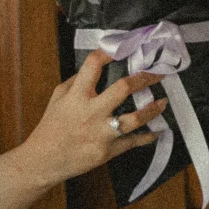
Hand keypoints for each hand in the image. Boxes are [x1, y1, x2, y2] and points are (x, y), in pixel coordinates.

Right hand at [21, 49, 167, 189]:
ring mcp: (101, 133)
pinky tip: (157, 130)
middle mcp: (91, 112)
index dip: (108, 53)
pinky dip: (147, 136)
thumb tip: (97, 68)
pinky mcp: (107, 151)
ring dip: (153, 109)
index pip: (93, 65)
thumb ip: (77, 81)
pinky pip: (133, 142)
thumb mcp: (58, 97)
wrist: (44, 160)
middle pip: (123, 89)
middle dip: (144, 78)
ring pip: (134, 119)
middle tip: (158, 72)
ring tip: (163, 101)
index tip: (123, 48)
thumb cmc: (51, 127)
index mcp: (77, 96)